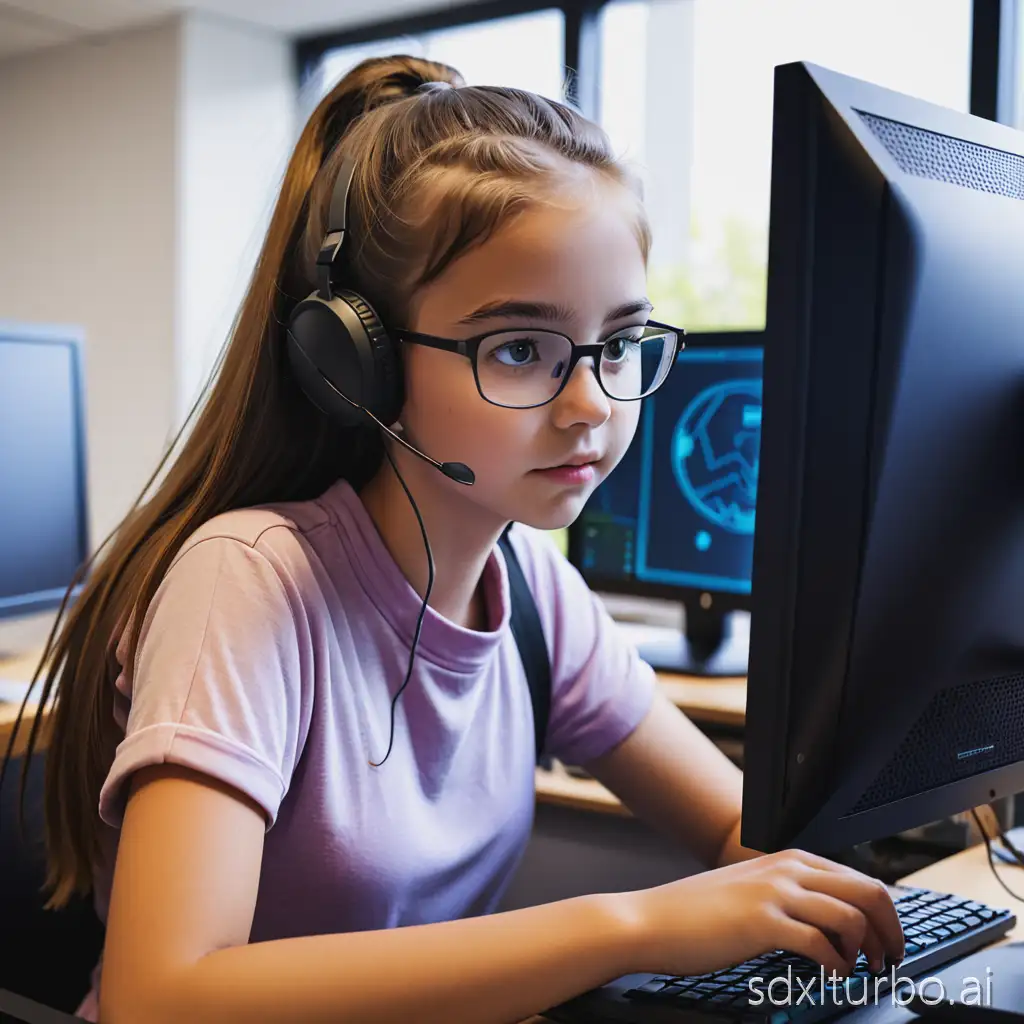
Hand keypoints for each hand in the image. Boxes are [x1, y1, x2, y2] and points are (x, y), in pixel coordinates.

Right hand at [620, 849, 904, 978]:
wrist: (653, 921)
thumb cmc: (698, 912)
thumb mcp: (751, 889)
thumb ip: (789, 893)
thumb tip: (833, 920)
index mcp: (788, 860)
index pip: (859, 878)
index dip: (886, 913)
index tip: (889, 940)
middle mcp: (787, 870)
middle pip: (868, 891)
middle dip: (890, 930)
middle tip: (890, 959)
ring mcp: (774, 894)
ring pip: (851, 916)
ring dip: (868, 950)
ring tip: (862, 970)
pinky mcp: (762, 923)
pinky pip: (820, 943)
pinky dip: (836, 965)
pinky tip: (831, 975)